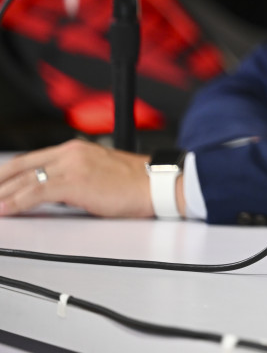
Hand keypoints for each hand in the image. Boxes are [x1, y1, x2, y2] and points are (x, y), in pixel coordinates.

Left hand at [0, 139, 153, 217]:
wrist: (158, 184)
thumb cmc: (136, 182)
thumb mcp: (98, 171)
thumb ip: (74, 176)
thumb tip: (53, 193)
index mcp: (75, 149)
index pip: (30, 159)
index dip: (7, 173)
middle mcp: (70, 153)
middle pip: (21, 167)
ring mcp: (72, 166)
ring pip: (24, 179)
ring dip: (2, 195)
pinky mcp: (75, 182)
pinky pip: (36, 191)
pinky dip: (16, 202)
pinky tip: (5, 210)